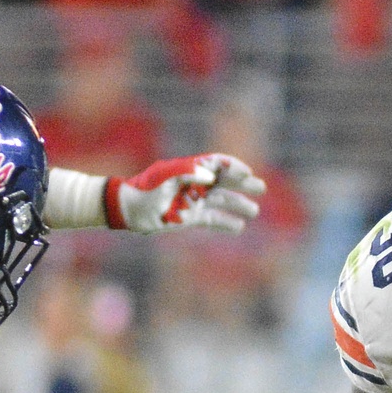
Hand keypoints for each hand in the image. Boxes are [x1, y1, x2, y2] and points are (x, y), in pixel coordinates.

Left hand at [111, 153, 265, 233]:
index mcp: (189, 170)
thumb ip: (187, 173)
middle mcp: (194, 184)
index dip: (232, 166)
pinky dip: (225, 223)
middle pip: (224, 182)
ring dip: (238, 205)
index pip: (216, 164)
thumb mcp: (164, 180)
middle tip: (261, 187)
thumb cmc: (145, 191)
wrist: (130, 210)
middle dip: (243, 184)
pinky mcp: (190, 217)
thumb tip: (210, 175)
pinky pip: (211, 219)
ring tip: (254, 211)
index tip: (247, 172)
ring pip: (221, 202)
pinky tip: (239, 227)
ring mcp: (193, 201)